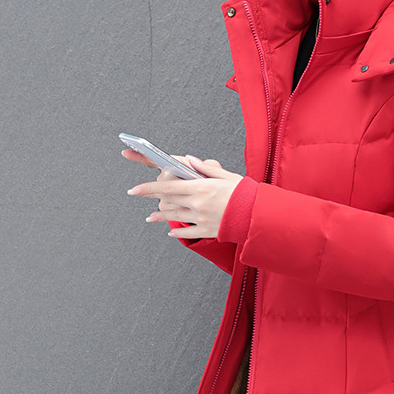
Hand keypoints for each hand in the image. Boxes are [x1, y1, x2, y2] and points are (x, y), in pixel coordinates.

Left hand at [126, 153, 242, 238]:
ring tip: (151, 217)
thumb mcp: (226, 176)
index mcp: (202, 187)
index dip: (148, 188)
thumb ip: (206, 168)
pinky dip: (177, 232)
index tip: (135, 189)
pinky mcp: (207, 231)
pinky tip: (170, 231)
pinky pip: (187, 233)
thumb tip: (189, 160)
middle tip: (141, 196)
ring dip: (160, 216)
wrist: (258, 215)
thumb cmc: (245, 193)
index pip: (168, 187)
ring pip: (174, 217)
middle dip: (152, 198)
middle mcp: (198, 204)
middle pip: (167, 202)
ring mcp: (201, 219)